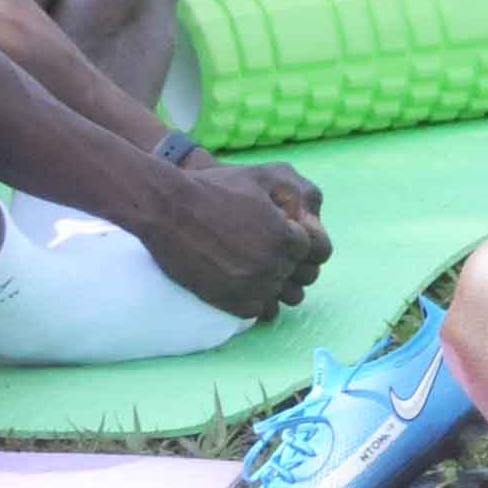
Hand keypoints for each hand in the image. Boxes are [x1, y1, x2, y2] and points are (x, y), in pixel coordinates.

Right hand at [141, 158, 331, 319]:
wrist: (168, 209)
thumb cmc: (216, 187)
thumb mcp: (265, 176)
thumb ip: (299, 195)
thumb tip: (313, 221)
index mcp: (286, 236)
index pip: (320, 252)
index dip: (307, 241)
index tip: (291, 234)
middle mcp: (272, 264)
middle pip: (305, 277)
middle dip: (295, 263)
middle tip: (273, 250)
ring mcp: (250, 286)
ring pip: (284, 298)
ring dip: (278, 284)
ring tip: (259, 266)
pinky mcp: (228, 301)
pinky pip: (258, 311)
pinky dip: (256, 299)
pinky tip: (244, 281)